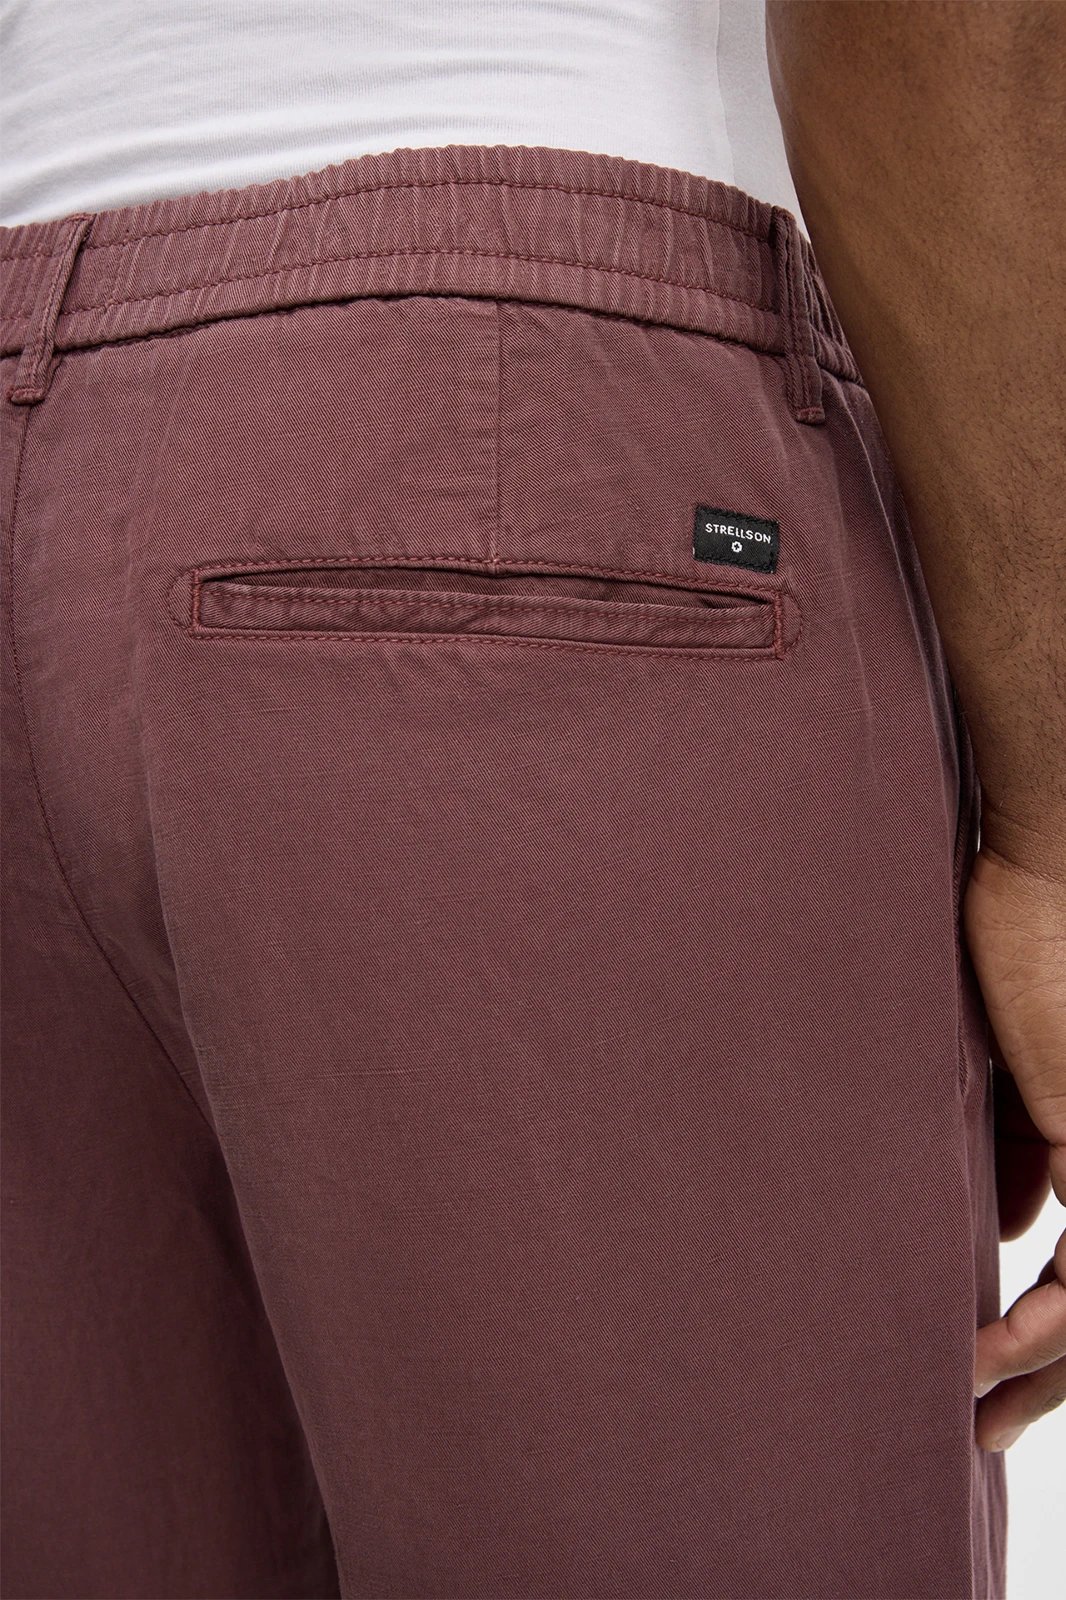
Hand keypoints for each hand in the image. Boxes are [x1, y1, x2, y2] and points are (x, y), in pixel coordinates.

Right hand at [964, 840, 1065, 1450]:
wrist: (1051, 869)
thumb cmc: (1024, 945)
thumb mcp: (1009, 1068)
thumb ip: (1021, 1152)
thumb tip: (1017, 1230)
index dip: (1050, 1339)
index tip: (989, 1372)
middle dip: (1050, 1379)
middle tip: (988, 1427)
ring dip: (1045, 1368)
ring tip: (980, 1405)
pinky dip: (1047, 1317)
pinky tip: (993, 1343)